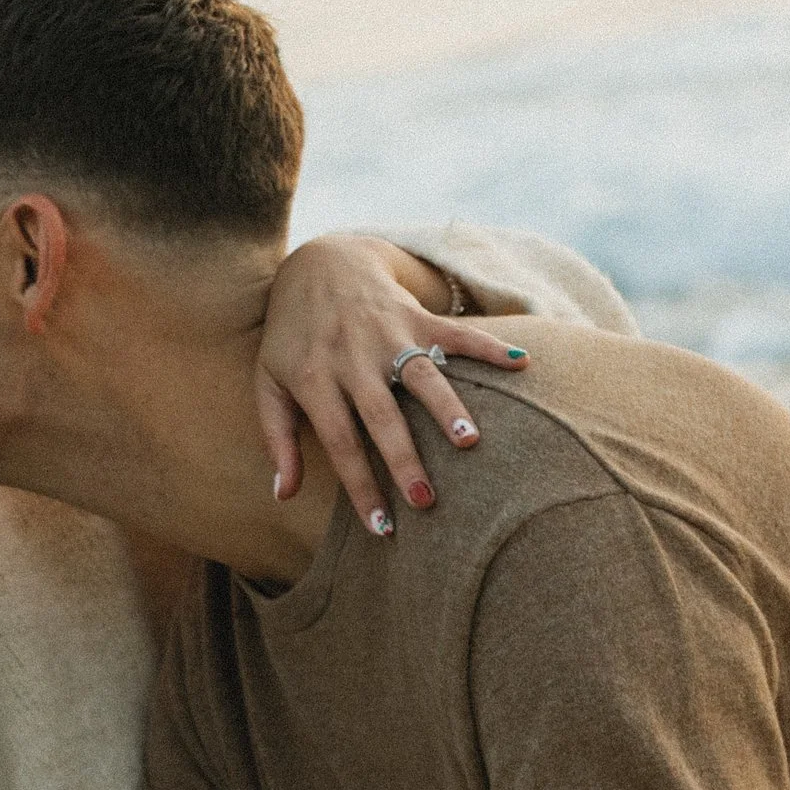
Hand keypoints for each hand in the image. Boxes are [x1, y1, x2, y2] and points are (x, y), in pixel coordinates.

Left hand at [256, 234, 529, 536]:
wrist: (317, 262)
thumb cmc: (292, 336)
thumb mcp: (268, 383)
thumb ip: (277, 439)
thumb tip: (283, 496)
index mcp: (316, 379)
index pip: (340, 443)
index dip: (360, 486)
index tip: (382, 527)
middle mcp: (354, 357)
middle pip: (383, 415)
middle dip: (404, 458)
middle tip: (425, 500)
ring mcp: (388, 333)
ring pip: (422, 374)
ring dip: (447, 408)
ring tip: (471, 442)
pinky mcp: (416, 314)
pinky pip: (455, 331)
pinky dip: (488, 346)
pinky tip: (522, 362)